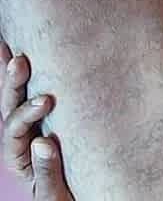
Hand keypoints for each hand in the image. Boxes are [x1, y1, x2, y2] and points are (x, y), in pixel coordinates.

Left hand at [0, 43, 73, 200]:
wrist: (81, 197)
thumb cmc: (67, 197)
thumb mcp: (54, 193)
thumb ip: (46, 171)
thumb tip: (43, 142)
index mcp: (18, 156)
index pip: (14, 130)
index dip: (25, 114)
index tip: (45, 102)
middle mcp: (21, 137)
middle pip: (9, 107)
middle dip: (13, 85)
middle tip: (20, 62)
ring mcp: (33, 126)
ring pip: (17, 98)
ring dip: (15, 75)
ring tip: (16, 49)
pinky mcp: (48, 119)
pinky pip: (35, 95)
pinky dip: (27, 76)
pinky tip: (22, 51)